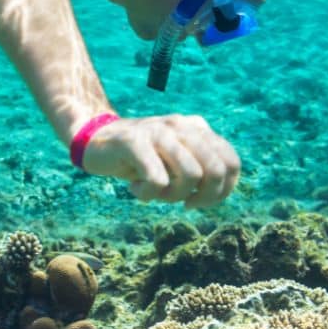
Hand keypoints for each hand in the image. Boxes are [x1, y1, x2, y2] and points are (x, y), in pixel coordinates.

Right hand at [81, 114, 239, 207]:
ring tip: (154, 193)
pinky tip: (135, 188)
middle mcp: (181, 125)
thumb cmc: (139, 158)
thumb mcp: (174, 160)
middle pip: (216, 171)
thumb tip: (220, 191)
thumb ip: (199, 166)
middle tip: (182, 203)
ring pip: (191, 175)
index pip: (232, 163)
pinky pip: (157, 179)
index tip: (198, 201)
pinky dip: (147, 194)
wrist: (95, 140)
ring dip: (172, 196)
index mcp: (196, 129)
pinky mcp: (134, 142)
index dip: (222, 191)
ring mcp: (158, 131)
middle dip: (203, 197)